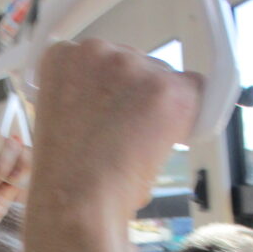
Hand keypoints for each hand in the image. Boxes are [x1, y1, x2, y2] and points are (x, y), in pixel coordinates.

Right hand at [24, 40, 201, 251]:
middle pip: (134, 64)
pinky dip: (185, 118)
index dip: (106, 91)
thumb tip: (121, 99)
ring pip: (162, 78)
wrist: (76, 201)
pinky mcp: (168, 88)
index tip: (102, 115)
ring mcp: (134, 66)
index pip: (99, 58)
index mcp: (62, 57)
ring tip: (134, 146)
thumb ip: (84, 95)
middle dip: (134, 97)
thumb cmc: (65, 175)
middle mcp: (96, 50)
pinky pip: (194, 92)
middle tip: (120, 136)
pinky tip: (160, 142)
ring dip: (158, 108)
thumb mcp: (58, 118)